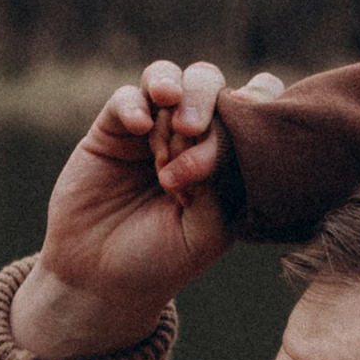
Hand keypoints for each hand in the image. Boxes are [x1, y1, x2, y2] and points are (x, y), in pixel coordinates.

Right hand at [10, 60, 284, 359]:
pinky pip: (128, 97)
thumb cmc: (161, 261)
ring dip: (179, 94)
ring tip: (173, 124)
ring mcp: (152, 130)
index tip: (253, 112)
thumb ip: (221, 186)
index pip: (254, 110)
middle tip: (192, 132)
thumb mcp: (206, 233)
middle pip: (213, 86)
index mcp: (229, 160)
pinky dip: (135, 104)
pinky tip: (138, 128)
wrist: (99, 279)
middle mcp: (193, 138)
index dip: (259, 101)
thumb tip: (218, 135)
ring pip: (173, 79)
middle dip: (209, 102)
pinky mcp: (113, 130)